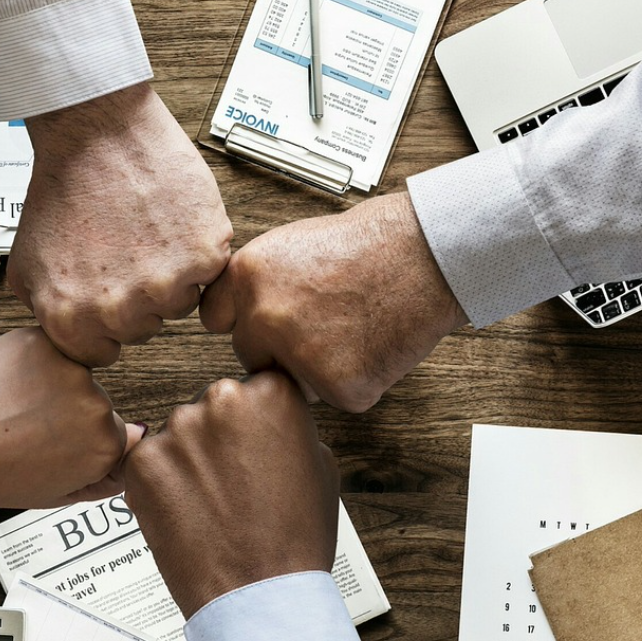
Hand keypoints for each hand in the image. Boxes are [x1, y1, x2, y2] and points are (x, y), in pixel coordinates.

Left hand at [0, 327, 141, 509]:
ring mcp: (70, 369)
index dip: (78, 441)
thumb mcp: (56, 492)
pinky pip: (47, 349)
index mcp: (106, 445)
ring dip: (49, 384)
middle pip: (94, 401)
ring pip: (71, 373)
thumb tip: (133, 444)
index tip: (54, 447)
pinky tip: (5, 387)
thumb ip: (104, 475)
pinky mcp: (41, 342)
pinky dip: (29, 362)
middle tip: (26, 430)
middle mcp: (97, 404)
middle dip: (66, 411)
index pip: (113, 433)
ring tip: (11, 408)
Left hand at [11, 82, 232, 366]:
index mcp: (71, 319)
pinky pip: (208, 274)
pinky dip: (196, 250)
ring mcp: (164, 285)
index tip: (106, 293)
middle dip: (136, 297)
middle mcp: (118, 310)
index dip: (104, 322)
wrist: (97, 132)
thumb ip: (46, 311)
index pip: (101, 354)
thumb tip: (66, 335)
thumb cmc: (63, 187)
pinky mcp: (203, 256)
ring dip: (170, 275)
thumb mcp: (26, 262)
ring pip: (179, 304)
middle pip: (142, 330)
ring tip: (146, 233)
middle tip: (124, 251)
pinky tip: (169, 222)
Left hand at [121, 372, 338, 618]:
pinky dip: (160, 485)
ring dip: (188, 461)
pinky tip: (185, 514)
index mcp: (271, 393)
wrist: (259, 595)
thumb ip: (290, 429)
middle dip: (218, 439)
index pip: (255, 389)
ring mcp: (177, 429)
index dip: (254, 424)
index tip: (255, 448)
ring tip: (210, 505)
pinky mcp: (142, 461)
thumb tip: (268, 422)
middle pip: (212, 408)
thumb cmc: (295, 539)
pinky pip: (148, 462)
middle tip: (233, 484)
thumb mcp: (321, 467)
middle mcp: (222, 399)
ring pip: (179, 435)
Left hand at [199, 193, 467, 412]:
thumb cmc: (368, 244)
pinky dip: (357, 379)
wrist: (426, 255)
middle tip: (324, 323)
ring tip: (353, 327)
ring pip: (293, 381)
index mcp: (247, 277)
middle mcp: (264, 317)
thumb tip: (237, 315)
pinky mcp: (339, 386)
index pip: (215, 319)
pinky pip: (337, 396)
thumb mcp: (290, 245)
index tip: (261, 321)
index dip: (243, 320)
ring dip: (316, 368)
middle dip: (279, 348)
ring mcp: (299, 355)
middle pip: (251, 355)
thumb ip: (257, 284)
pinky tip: (374, 344)